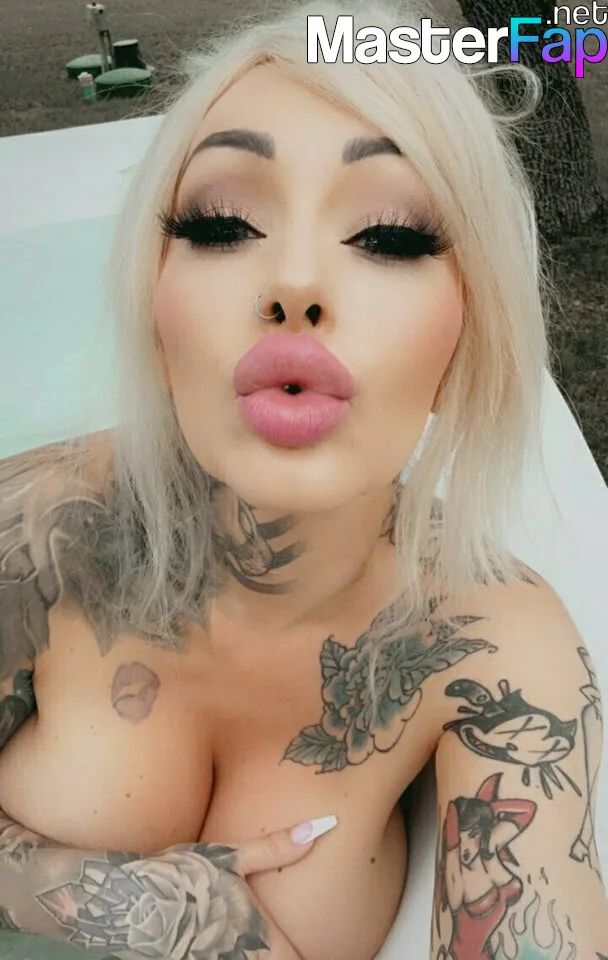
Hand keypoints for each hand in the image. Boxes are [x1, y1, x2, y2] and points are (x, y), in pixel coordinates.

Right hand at [194, 816, 338, 958]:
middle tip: (290, 945)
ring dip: (259, 958)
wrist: (126, 902)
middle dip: (285, 958)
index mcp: (259, 939)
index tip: (322, 950)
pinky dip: (235, 958)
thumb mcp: (228, 857)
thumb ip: (276, 848)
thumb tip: (321, 826)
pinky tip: (230, 946)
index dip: (312, 958)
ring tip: (262, 945)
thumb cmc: (180, 877)